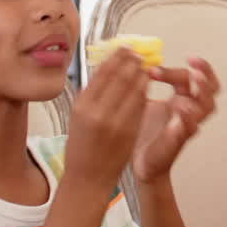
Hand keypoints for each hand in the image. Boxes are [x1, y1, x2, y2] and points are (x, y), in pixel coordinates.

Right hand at [64, 49, 149, 186]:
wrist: (88, 178)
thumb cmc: (82, 148)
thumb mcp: (79, 118)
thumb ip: (91, 97)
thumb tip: (106, 71)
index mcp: (81, 106)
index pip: (101, 73)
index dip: (116, 58)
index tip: (124, 48)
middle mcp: (96, 111)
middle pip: (118, 77)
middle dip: (131, 61)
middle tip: (139, 52)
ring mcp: (114, 120)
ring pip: (132, 88)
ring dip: (141, 73)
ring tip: (145, 63)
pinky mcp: (129, 130)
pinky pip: (139, 104)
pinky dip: (144, 90)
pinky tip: (147, 82)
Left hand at [131, 57, 219, 182]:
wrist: (137, 161)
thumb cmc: (142, 131)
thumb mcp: (141, 101)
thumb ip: (142, 83)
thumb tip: (131, 59)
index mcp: (182, 98)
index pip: (189, 76)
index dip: (174, 69)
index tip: (152, 65)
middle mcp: (190, 109)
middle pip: (210, 86)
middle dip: (205, 71)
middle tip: (192, 61)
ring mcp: (188, 124)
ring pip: (209, 105)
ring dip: (204, 90)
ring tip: (194, 78)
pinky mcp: (180, 139)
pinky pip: (192, 126)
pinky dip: (189, 116)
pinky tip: (181, 106)